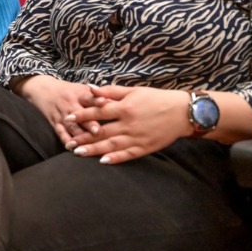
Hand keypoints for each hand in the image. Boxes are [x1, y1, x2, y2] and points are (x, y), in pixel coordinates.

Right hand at [16, 75, 102, 147]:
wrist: (43, 89)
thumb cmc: (69, 90)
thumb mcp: (82, 88)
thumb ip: (98, 95)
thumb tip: (118, 101)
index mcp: (79, 94)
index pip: (89, 97)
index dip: (97, 100)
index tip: (106, 103)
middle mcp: (70, 105)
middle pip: (81, 115)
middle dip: (89, 124)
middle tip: (98, 131)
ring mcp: (62, 115)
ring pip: (71, 127)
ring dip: (79, 136)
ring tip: (87, 145)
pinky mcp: (55, 123)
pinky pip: (60, 133)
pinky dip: (66, 140)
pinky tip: (72, 148)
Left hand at [65, 86, 191, 164]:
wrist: (183, 112)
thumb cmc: (157, 98)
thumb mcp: (134, 91)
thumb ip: (111, 91)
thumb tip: (90, 89)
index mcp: (125, 108)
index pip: (98, 112)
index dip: (82, 115)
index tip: (68, 118)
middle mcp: (129, 124)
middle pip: (101, 132)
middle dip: (83, 137)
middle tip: (67, 143)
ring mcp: (137, 137)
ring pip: (111, 145)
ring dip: (93, 150)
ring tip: (77, 153)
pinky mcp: (145, 147)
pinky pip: (128, 155)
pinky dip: (115, 159)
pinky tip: (102, 162)